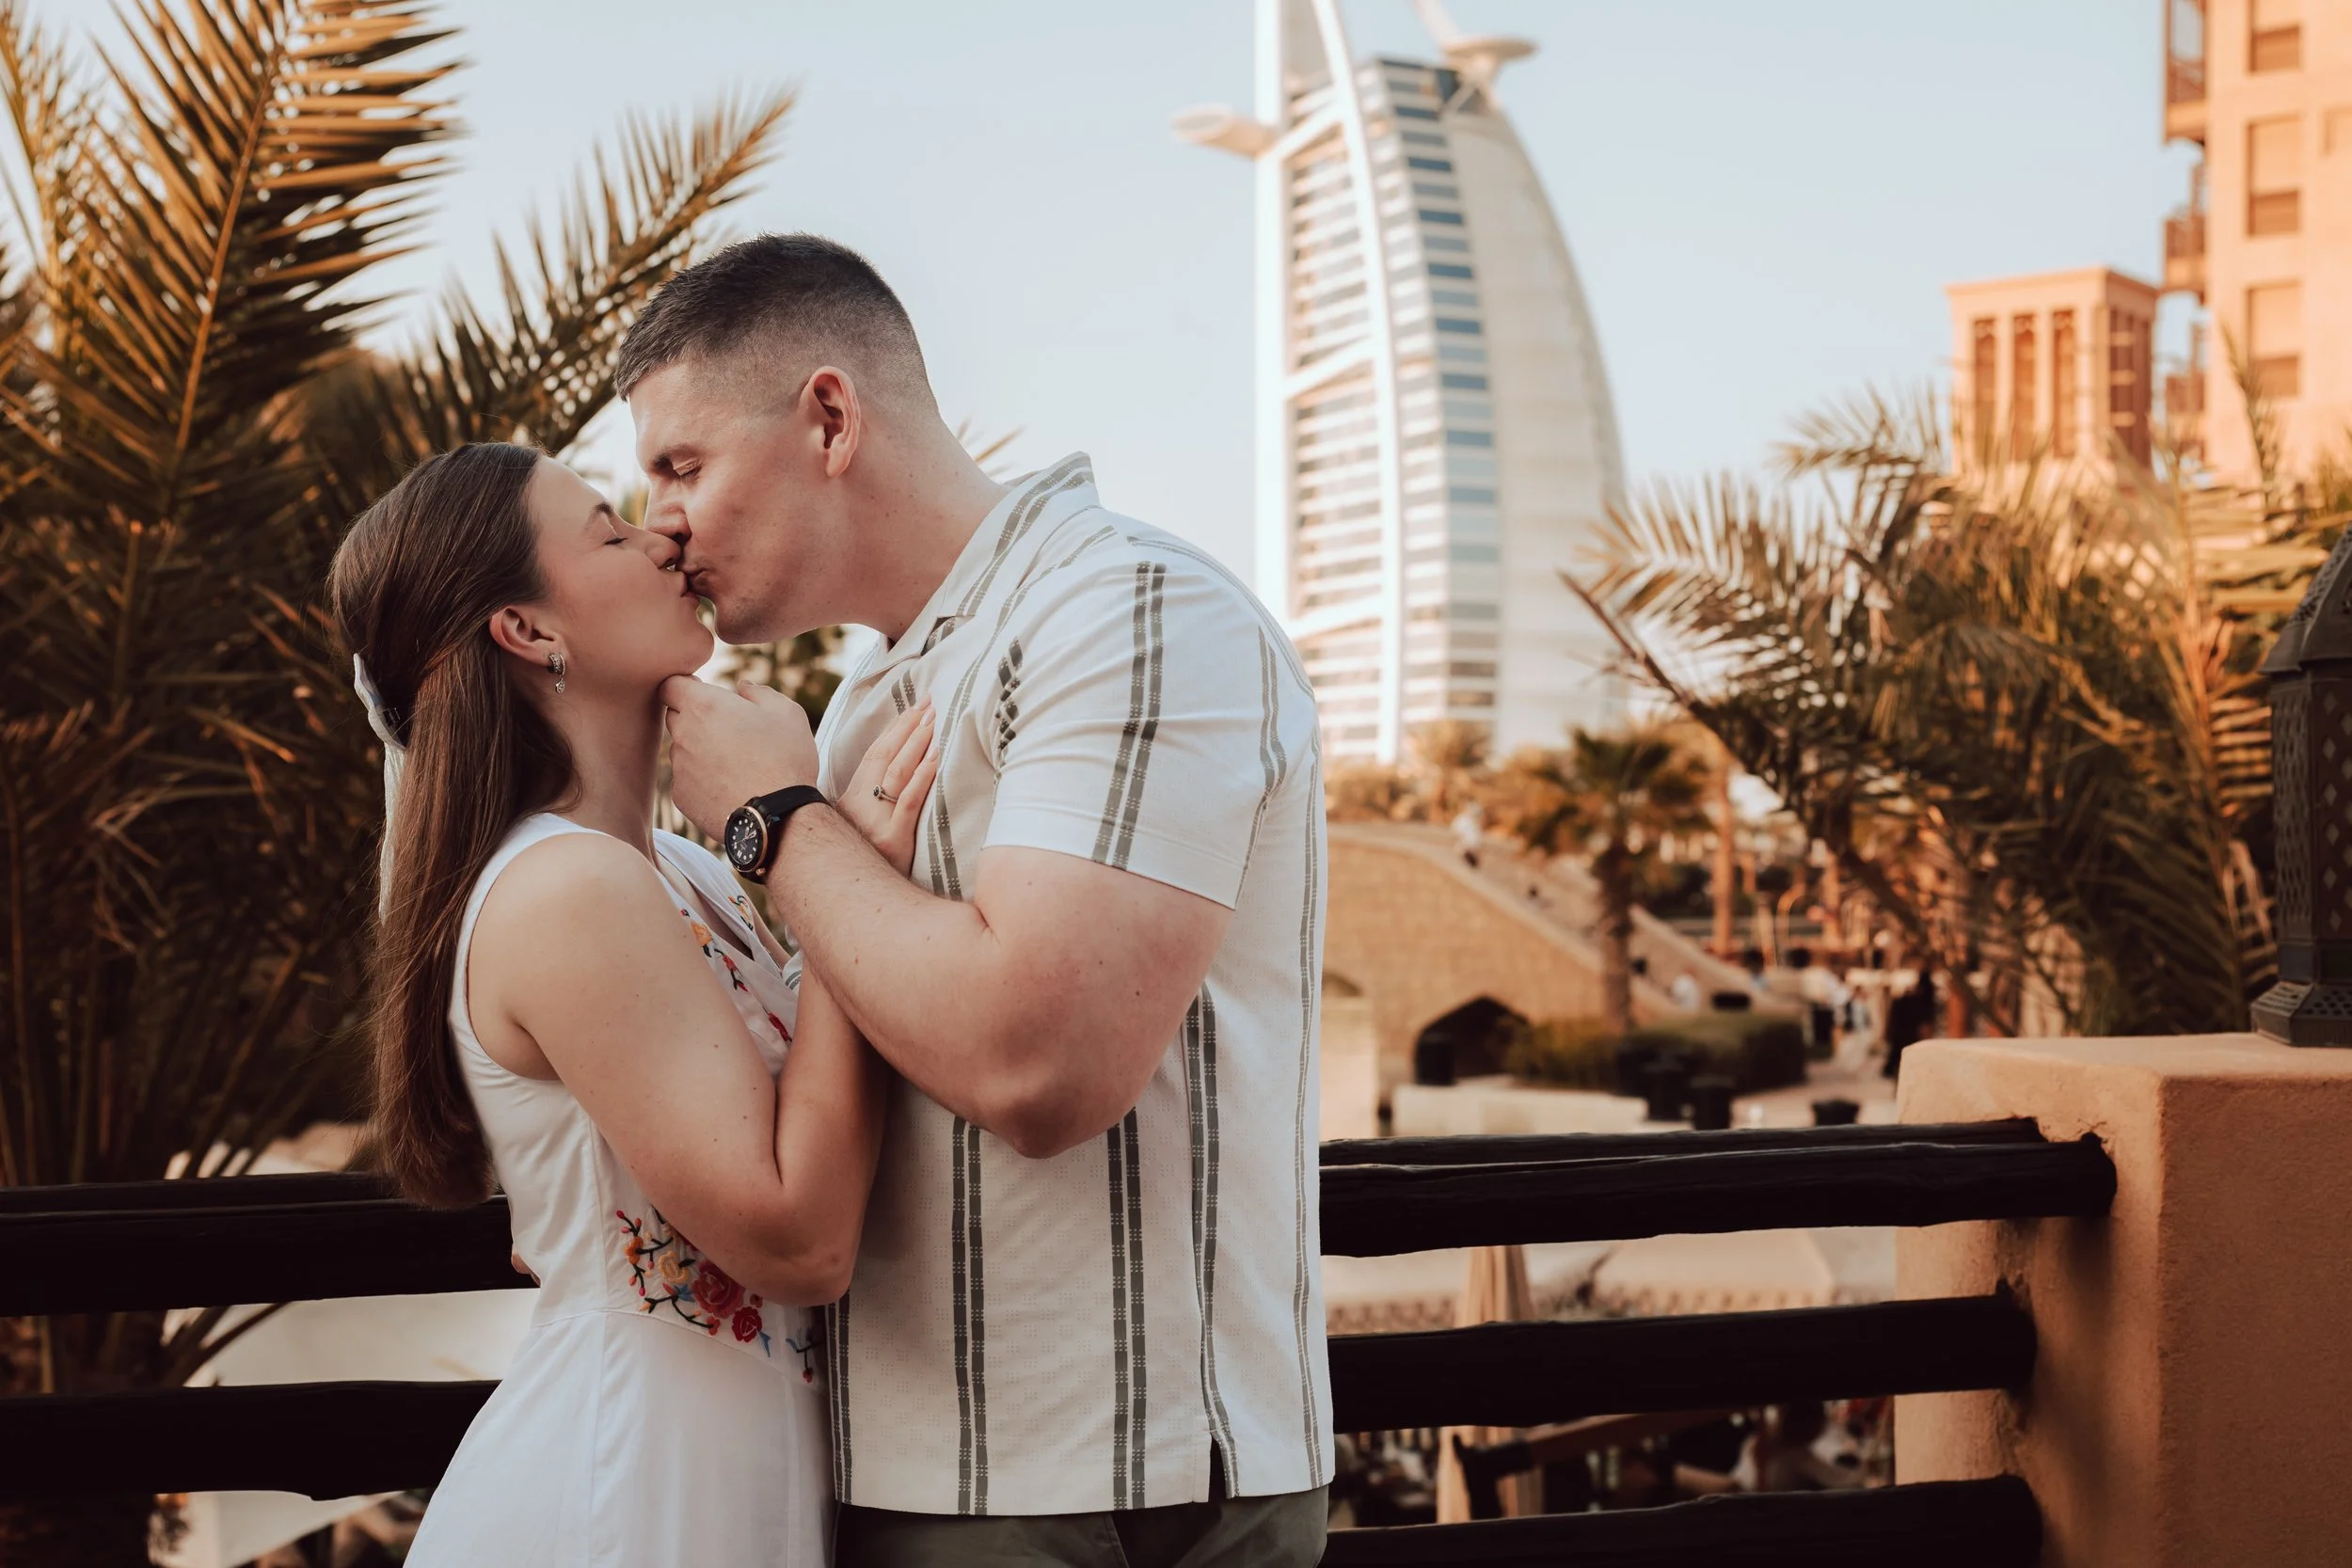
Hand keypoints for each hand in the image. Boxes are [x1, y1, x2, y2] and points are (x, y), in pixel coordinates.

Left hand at [660, 676, 818, 839]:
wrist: (778, 817)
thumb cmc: (785, 759)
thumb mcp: (787, 712)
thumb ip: (758, 692)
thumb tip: (742, 686)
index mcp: (704, 706)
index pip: (670, 685)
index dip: (686, 686)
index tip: (704, 692)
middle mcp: (684, 735)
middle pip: (675, 716)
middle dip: (695, 717)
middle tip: (728, 729)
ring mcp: (680, 768)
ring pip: (682, 749)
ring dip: (699, 749)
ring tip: (735, 763)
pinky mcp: (681, 796)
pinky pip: (686, 779)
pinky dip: (702, 779)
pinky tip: (730, 786)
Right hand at [837, 702, 940, 875]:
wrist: (856, 902)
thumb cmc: (865, 866)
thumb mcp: (859, 832)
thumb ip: (871, 805)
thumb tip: (893, 775)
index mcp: (849, 801)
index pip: (873, 755)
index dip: (893, 730)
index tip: (912, 708)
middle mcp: (858, 808)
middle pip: (884, 757)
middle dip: (907, 727)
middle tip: (928, 704)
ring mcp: (875, 824)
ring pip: (896, 773)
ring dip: (916, 743)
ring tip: (933, 720)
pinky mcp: (894, 841)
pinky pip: (909, 802)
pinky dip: (922, 777)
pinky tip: (935, 757)